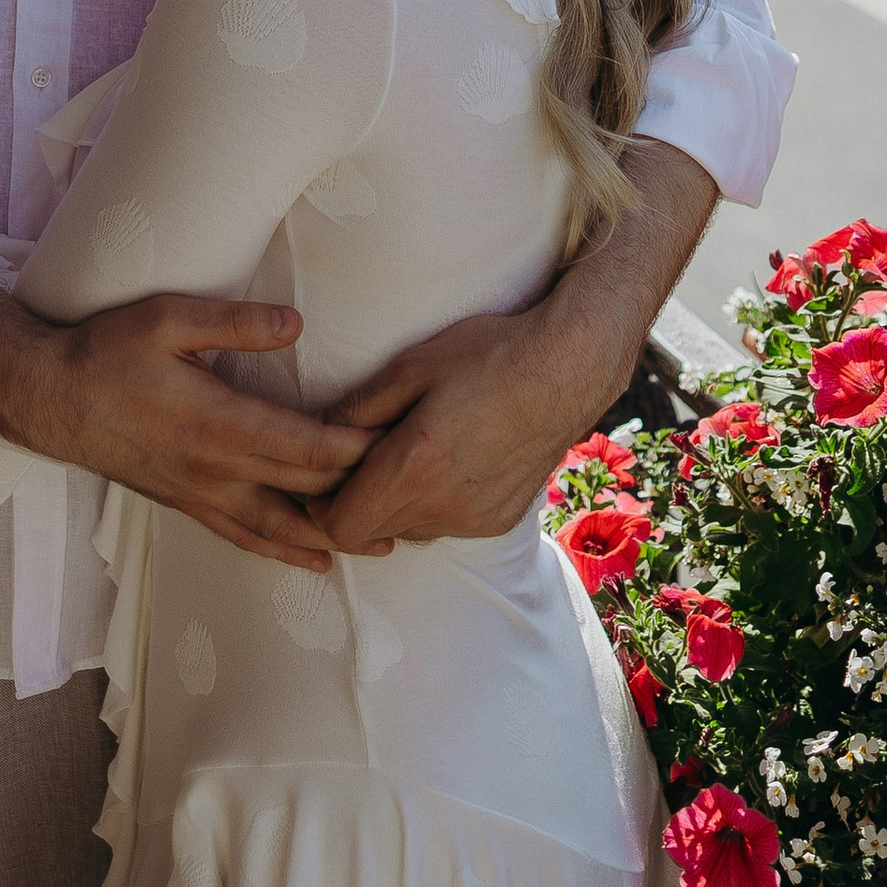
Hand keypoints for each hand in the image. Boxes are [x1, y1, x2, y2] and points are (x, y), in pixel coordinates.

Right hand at [40, 292, 376, 573]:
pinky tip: (312, 559)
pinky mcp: (185, 504)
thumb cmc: (107, 352)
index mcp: (219, 424)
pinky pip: (243, 538)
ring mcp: (200, 495)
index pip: (306, 446)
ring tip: (381, 547)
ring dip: (331, 538)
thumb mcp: (167, 318)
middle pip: (304, 492)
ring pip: (278, 530)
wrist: (51, 399)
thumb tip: (297, 327)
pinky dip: (283, 552)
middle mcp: (215, 471)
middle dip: (359, 496)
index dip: (357, 450)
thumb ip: (235, 323)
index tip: (401, 444)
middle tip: (414, 497)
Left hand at [306, 304, 589, 553]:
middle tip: (359, 457)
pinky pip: (446, 525)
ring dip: (395, 504)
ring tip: (405, 454)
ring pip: (410, 530)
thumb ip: (359, 407)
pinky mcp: (499, 522)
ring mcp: (475, 520)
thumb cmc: (487, 355)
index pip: (341, 526)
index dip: (320, 505)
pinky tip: (446, 461)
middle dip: (356, 501)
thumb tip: (323, 434)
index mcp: (414, 469)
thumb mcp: (411, 365)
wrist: (567, 367)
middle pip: (373, 531)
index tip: (321, 474)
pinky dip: (433, 503)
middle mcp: (444, 507)